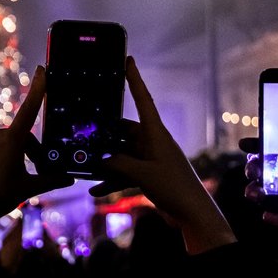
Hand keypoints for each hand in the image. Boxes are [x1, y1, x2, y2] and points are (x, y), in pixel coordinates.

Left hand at [0, 65, 73, 229]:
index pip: (30, 108)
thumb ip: (50, 180)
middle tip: (38, 172)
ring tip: (14, 180)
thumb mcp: (27, 189)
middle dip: (32, 153)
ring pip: (4, 145)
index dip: (39, 88)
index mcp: (12, 140)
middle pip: (21, 139)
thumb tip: (70, 178)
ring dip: (13, 156)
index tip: (42, 69)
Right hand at [88, 56, 235, 253]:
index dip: (134, 79)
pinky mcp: (150, 176)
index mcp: (157, 134)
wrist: (194, 217)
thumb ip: (117, 163)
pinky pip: (125, 172)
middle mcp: (153, 143)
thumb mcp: (142, 174)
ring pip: (121, 154)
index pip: (143, 99)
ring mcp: (151, 159)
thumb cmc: (175, 189)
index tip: (128, 60)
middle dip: (104, 135)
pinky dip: (112, 179)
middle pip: (123, 131)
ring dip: (105, 161)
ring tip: (84, 166)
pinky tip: (96, 189)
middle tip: (84, 132)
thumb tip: (98, 159)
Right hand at [240, 117, 277, 225]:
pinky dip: (273, 217)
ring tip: (256, 194)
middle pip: (259, 169)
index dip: (255, 145)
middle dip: (251, 168)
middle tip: (252, 170)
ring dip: (253, 191)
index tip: (245, 144)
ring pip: (260, 192)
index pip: (270, 150)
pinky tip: (269, 216)